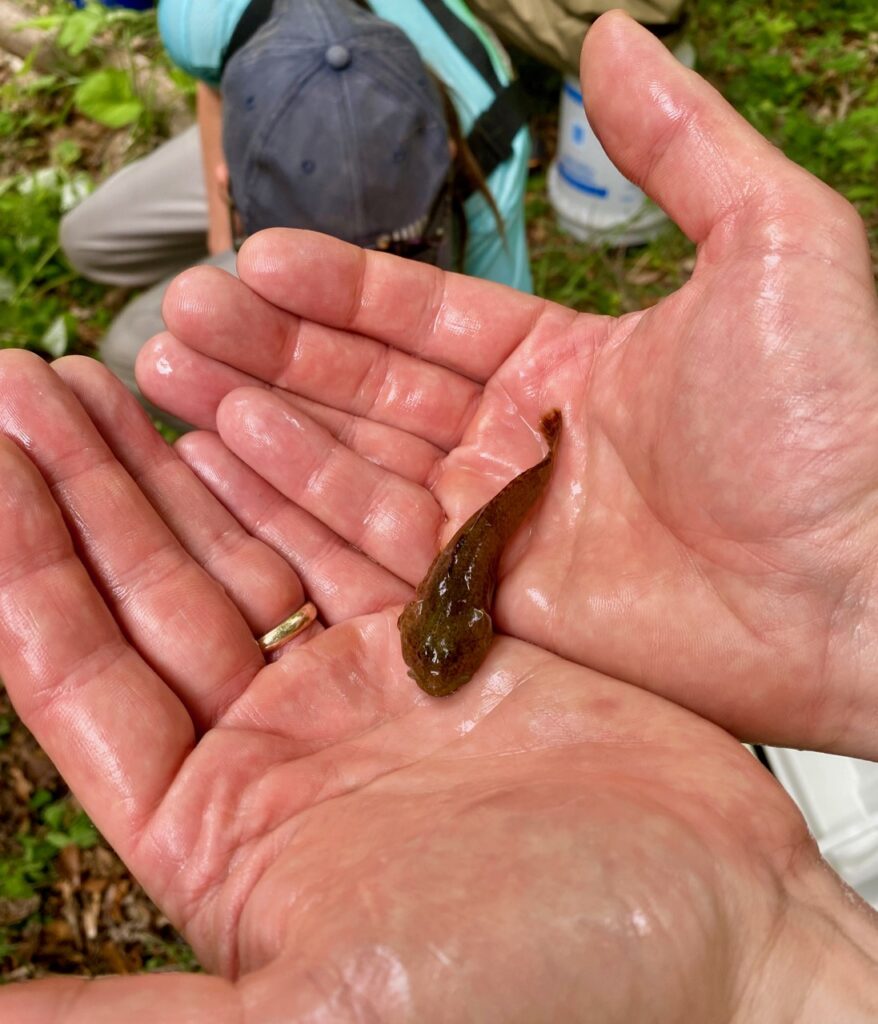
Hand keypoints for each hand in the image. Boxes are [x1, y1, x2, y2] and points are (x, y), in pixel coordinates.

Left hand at [1, 355, 875, 1020]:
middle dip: (87, 483)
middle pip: (150, 586)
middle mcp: (279, 745)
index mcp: (217, 828)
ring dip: (179, 460)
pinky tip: (249, 409)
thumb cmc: (532, 989)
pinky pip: (352, 529)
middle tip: (30, 382)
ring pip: (245, 546)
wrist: (715, 940)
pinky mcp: (446, 634)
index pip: (80, 669)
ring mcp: (363, 680)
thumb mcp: (313, 1009)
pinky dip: (302, 470)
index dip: (23, 561)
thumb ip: (131, 1022)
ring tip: (120, 371)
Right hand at [139, 13, 877, 758]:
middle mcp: (521, 448)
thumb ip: (682, 145)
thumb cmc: (837, 418)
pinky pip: (371, 544)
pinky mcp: (486, 608)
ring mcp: (498, 531)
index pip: (428, 320)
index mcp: (570, 366)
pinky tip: (228, 445)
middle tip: (184, 310)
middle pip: (370, 392)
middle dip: (275, 349)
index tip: (261, 253)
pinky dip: (299, 495)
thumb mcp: (772, 241)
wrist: (861, 584)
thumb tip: (612, 41)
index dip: (343, 290)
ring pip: (354, 463)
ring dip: (263, 415)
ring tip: (174, 368)